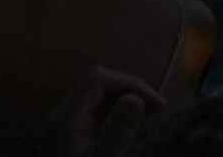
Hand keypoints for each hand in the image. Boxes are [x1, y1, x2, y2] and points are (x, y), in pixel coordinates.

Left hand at [39, 70, 165, 156]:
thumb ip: (118, 132)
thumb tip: (137, 98)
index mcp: (66, 118)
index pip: (99, 79)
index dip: (130, 84)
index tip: (157, 106)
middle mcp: (64, 118)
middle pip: (99, 87)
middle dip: (130, 92)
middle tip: (158, 111)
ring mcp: (68, 130)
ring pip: (99, 102)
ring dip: (126, 104)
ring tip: (151, 117)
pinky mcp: (74, 142)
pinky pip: (98, 118)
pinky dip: (118, 118)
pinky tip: (134, 131)